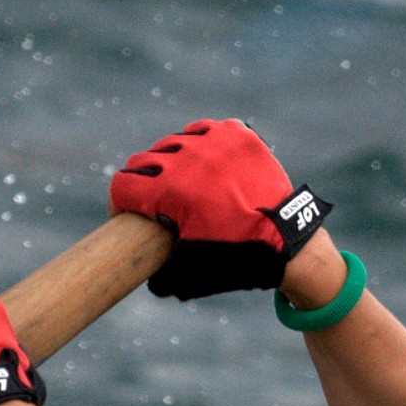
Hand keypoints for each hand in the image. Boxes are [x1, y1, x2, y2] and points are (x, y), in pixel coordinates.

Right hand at [108, 118, 329, 299]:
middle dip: (141, 183)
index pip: (122, 185)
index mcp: (171, 190)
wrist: (286, 242)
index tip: (127, 215)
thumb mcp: (187, 275)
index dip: (119, 203)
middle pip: (142, 161)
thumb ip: (154, 274)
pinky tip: (206, 164)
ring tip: (182, 182)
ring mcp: (214, 142)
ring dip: (171, 162)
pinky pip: (204, 130)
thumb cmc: (234, 260)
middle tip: (154, 201)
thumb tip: (138, 268)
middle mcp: (189, 159)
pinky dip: (201, 145)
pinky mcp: (238, 135)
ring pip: (173, 143)